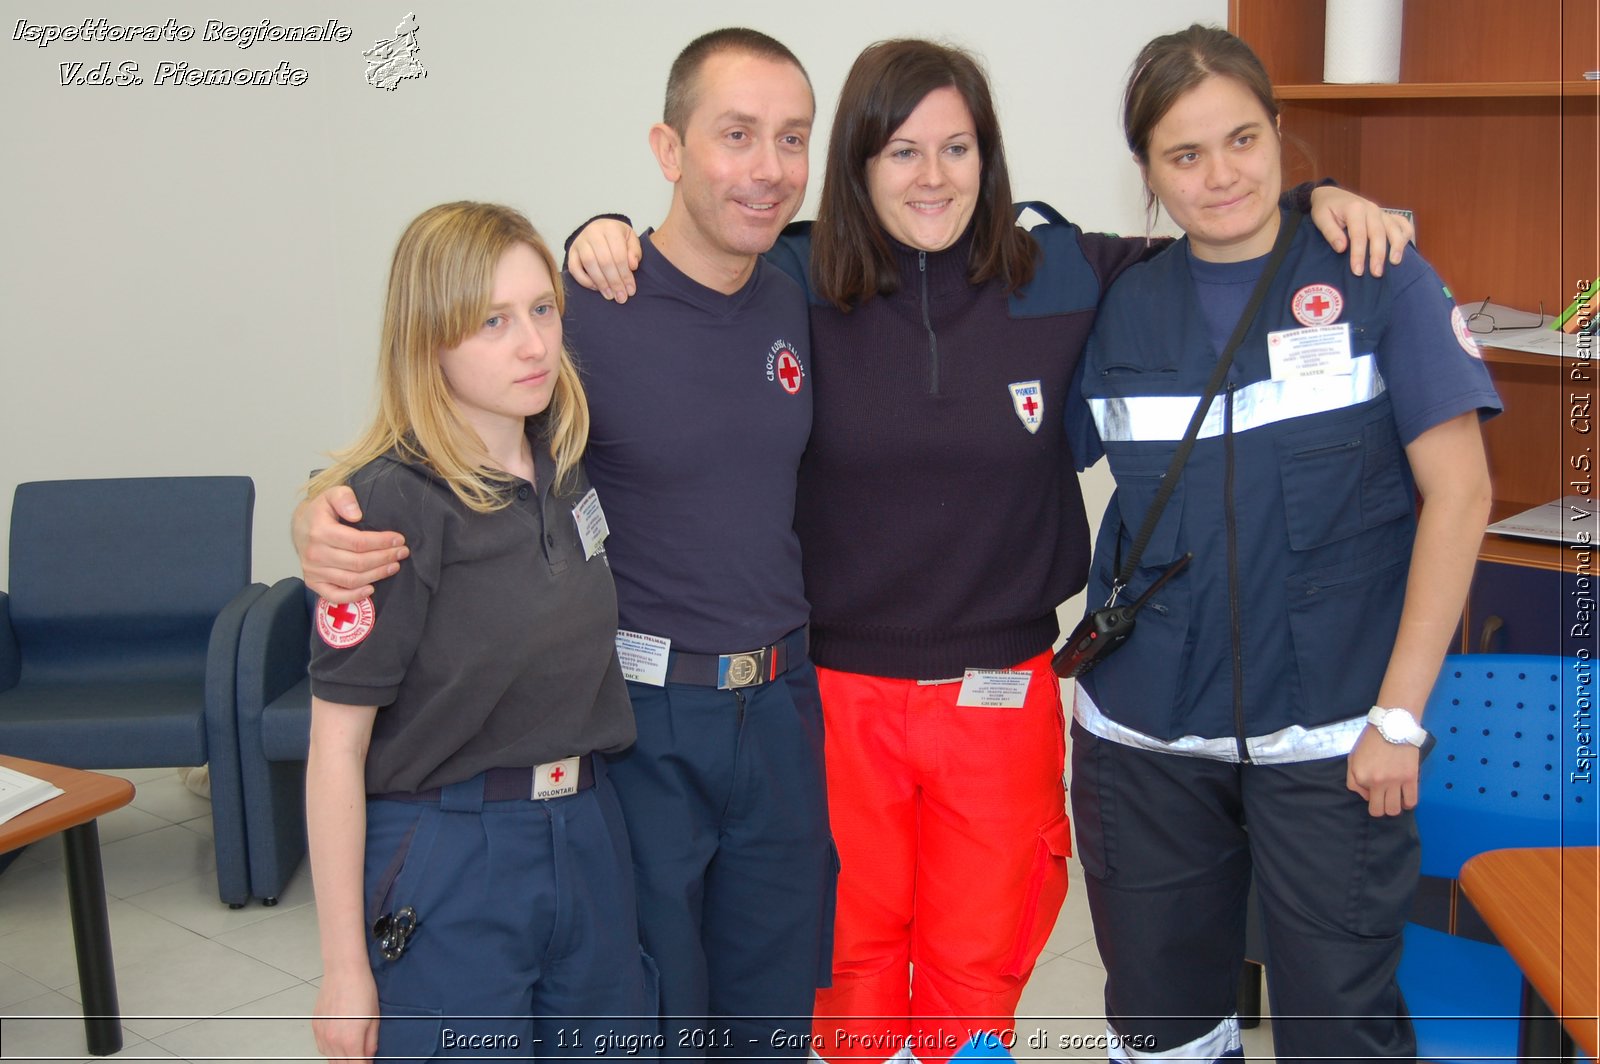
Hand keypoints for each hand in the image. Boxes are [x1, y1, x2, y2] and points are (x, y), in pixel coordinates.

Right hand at [292, 487, 406, 602]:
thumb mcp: (331, 495)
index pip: (358, 542)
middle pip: (358, 563)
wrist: (300, 527)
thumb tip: (356, 514)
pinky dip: (354, 596)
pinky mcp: (313, 583)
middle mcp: (315, 554)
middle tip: (402, 553)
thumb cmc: (321, 511)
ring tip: (394, 566)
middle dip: (385, 558)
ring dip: (377, 574)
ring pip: (351, 579)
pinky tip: (371, 589)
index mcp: (320, 532)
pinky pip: (335, 596)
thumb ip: (344, 498)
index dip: (382, 542)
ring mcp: (313, 571)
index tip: (399, 540)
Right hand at [313, 967, 379, 1062]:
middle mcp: (333, 1041)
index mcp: (350, 1041)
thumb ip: (371, 1042)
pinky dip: (330, 1051)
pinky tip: (338, 1046)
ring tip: (351, 1055)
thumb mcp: (374, 1018)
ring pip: (330, 1059)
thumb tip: (369, 1056)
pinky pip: (321, 1047)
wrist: (344, 970)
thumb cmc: (362, 989)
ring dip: (341, 1060)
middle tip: (361, 1059)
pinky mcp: (315, 1026)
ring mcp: (322, 1034)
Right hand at [567, 219, 641, 302]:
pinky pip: (574, 268)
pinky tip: (596, 288)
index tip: (631, 290)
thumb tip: (632, 266)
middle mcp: (593, 233)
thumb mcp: (631, 239)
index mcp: (611, 228)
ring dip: (601, 283)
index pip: (619, 255)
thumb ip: (634, 251)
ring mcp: (580, 242)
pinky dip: (584, 281)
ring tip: (610, 295)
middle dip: (614, 282)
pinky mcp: (571, 251)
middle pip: (604, 261)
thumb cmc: (617, 237)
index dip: (625, 275)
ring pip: (589, 264)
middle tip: (621, 297)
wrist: (600, 228)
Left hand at [1308, 186, 1413, 277]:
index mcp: (1355, 209)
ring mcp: (1381, 211)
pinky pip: (1402, 223)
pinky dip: (1407, 234)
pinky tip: (1406, 248)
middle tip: (1376, 273)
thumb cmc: (1325, 208)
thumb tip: (1342, 248)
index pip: (1359, 235)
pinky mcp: (1387, 215)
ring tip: (1395, 263)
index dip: (1359, 254)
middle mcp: (1371, 209)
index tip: (1357, 271)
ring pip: (1394, 229)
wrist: (1333, 195)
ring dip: (1397, 246)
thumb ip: (1330, 232)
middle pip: (1378, 234)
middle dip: (1378, 255)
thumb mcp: (1320, 218)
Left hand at [1346, 726, 1420, 815]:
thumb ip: (1353, 779)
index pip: (1365, 800)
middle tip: (1384, 800)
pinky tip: (1406, 797)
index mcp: (1361, 777)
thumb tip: (1365, 795)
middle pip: (1379, 811)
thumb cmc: (1371, 740)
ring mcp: (1395, 781)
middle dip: (1381, 808)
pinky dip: (1408, 803)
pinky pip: (1412, 801)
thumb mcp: (1353, 758)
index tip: (1374, 787)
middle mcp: (1377, 782)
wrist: (1392, 726)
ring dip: (1394, 807)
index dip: (1370, 795)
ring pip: (1395, 810)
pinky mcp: (1411, 778)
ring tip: (1395, 799)